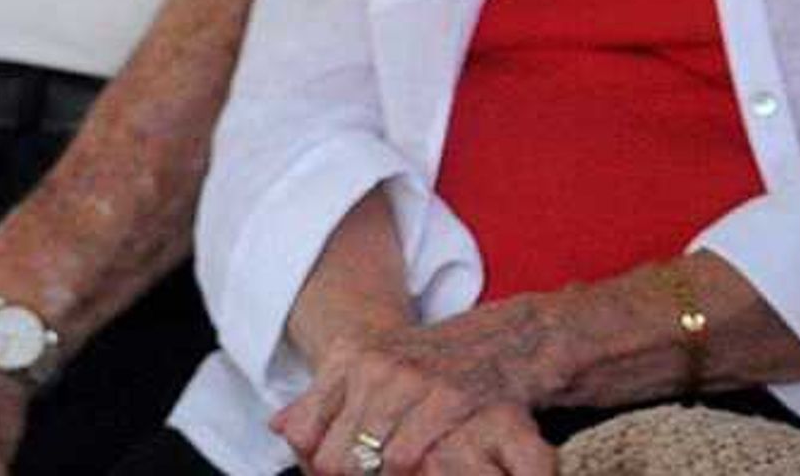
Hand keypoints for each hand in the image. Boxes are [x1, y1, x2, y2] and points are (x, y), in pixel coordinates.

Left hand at [272, 303, 554, 474]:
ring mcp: (412, 379)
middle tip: (373, 473)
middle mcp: (376, 363)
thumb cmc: (446, 358)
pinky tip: (421, 465)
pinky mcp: (449, 398)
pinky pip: (401, 458)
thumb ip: (328, 394)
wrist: (520, 338)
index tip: (340, 468)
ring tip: (399, 469)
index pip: (302, 433)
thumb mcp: (382, 361)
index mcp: (353, 354)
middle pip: (332, 456)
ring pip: (364, 463)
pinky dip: (408, 473)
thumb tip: (278, 426)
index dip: (314, 464)